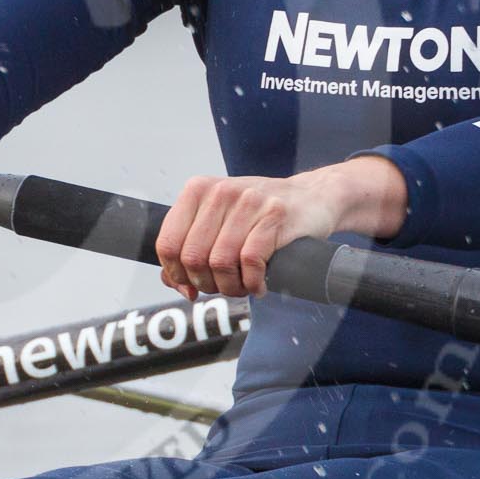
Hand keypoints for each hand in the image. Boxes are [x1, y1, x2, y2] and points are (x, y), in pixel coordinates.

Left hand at [155, 157, 406, 297]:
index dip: (176, 274)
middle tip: (223, 288)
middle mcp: (220, 192)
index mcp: (197, 190)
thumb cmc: (259, 215)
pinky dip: (252, 284)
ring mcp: (249, 202)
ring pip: (220, 262)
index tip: (191, 286)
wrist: (313, 197)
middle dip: (206, 284)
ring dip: (230, 288)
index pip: (167, 243)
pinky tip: (260, 285)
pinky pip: (250, 262)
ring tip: (242, 288)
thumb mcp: (220, 221)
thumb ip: (191, 247)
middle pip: (193, 257)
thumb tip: (175, 284)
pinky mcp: (276, 216)